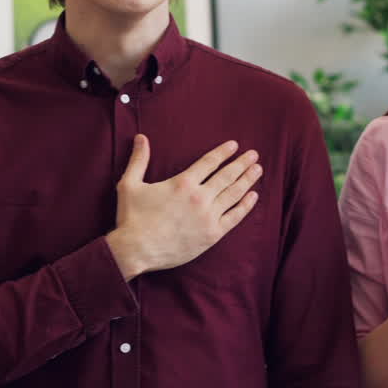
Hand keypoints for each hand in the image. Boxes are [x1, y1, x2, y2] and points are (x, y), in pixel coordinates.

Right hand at [106, 135, 262, 279]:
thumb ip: (139, 159)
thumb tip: (141, 137)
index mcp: (182, 183)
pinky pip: (234, 217)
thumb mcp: (130, 184)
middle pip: (227, 175)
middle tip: (254, 155)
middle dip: (242, 163)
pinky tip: (253, 196)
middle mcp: (199, 197)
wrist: (136, 250)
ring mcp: (208, 216)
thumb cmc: (132, 218)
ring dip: (247, 180)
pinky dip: (245, 206)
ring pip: (234, 194)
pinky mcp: (211, 234)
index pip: (209, 162)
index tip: (235, 145)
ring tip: (258, 169)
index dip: (223, 152)